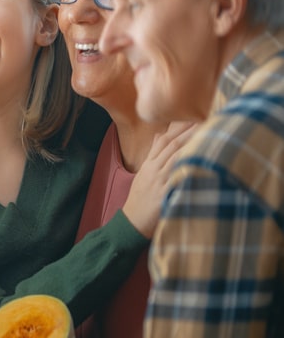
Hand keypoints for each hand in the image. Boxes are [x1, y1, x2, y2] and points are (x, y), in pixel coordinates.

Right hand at [121, 121, 195, 237]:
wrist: (131, 222)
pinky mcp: (166, 194)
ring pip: (177, 157)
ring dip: (192, 143)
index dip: (178, 127)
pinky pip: (179, 177)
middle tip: (205, 117)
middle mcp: (154, 169)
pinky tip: (201, 158)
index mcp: (149, 164)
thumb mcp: (143, 174)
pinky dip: (189, 166)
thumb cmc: (139, 199)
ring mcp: (160, 181)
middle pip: (172, 145)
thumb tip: (159, 135)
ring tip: (207, 131)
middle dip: (189, 130)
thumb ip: (153, 154)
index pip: (164, 140)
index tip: (193, 116)